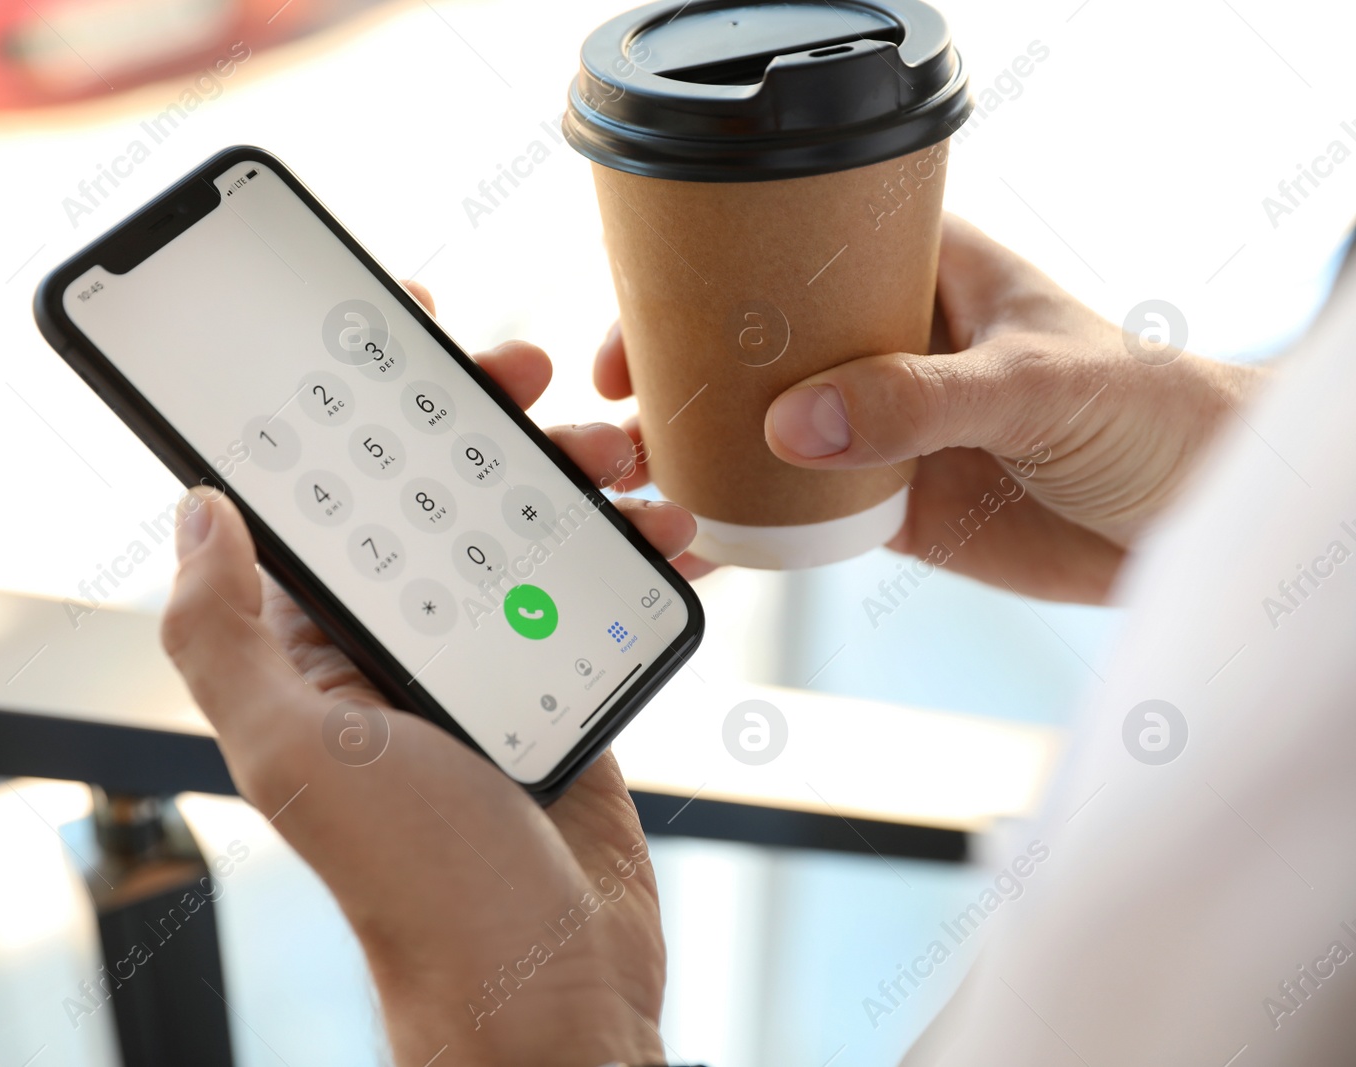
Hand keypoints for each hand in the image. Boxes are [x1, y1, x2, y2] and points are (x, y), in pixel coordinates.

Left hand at [160, 283, 692, 1066]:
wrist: (548, 985)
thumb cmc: (417, 881)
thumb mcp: (296, 753)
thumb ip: (228, 634)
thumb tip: (192, 510)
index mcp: (320, 648)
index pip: (329, 497)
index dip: (357, 406)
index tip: (398, 328)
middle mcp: (400, 645)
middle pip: (441, 493)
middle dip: (486, 420)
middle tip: (531, 372)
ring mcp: (489, 662)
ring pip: (531, 530)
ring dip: (579, 475)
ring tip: (626, 453)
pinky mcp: (565, 685)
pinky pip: (597, 592)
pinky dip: (639, 552)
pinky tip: (674, 531)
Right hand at [595, 215, 1265, 601]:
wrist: (1189, 520)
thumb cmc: (1145, 409)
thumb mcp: (1035, 384)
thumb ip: (920, 399)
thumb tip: (796, 425)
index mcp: (917, 272)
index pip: (793, 256)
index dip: (710, 280)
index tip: (647, 317)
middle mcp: (883, 345)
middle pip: (758, 347)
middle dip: (683, 373)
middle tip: (621, 407)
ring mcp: (876, 428)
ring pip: (764, 431)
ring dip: (701, 450)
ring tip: (639, 473)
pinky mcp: (884, 505)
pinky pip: (796, 512)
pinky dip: (746, 524)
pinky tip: (697, 534)